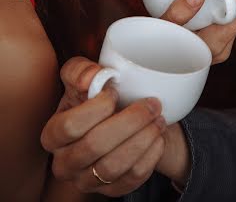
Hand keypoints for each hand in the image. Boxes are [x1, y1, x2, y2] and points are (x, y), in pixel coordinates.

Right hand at [41, 57, 166, 196]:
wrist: (116, 121)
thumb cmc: (94, 98)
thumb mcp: (83, 78)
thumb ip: (80, 70)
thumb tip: (91, 77)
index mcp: (53, 134)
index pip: (70, 126)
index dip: (96, 107)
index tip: (115, 91)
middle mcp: (64, 163)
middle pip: (95, 146)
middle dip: (130, 121)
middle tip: (152, 104)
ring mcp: (86, 181)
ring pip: (114, 166)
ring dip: (143, 139)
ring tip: (158, 119)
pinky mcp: (110, 191)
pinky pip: (131, 179)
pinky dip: (150, 156)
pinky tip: (157, 137)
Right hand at [161, 0, 235, 62]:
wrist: (153, 64)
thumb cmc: (157, 49)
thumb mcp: (164, 29)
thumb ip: (178, 13)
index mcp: (216, 43)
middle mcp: (222, 46)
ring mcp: (219, 45)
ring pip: (235, 13)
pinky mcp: (214, 41)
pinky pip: (226, 17)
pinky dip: (222, 1)